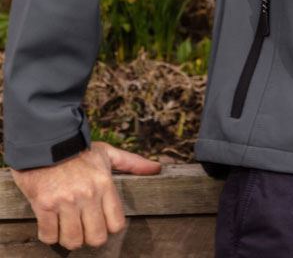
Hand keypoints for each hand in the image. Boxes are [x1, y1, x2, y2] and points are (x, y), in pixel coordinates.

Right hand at [10, 140, 161, 250]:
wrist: (46, 142)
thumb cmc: (79, 150)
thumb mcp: (107, 153)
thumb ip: (132, 162)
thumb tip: (157, 168)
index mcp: (104, 183)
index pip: (116, 224)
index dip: (109, 228)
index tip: (102, 222)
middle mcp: (87, 194)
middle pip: (96, 237)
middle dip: (90, 237)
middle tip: (83, 228)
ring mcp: (65, 200)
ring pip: (72, 241)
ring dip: (69, 238)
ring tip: (67, 226)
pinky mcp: (44, 205)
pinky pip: (49, 236)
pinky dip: (49, 234)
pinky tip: (51, 222)